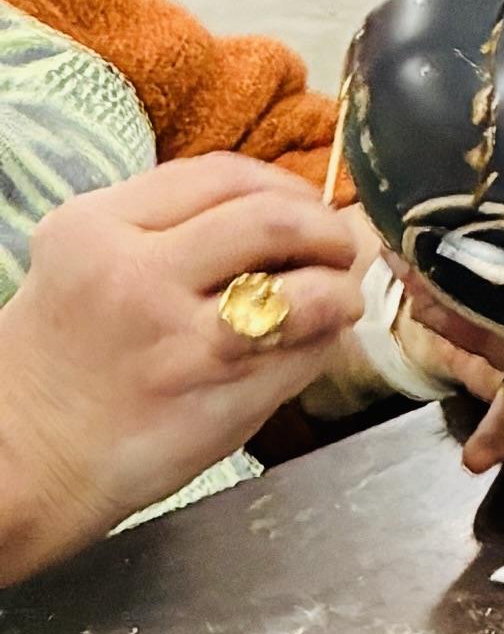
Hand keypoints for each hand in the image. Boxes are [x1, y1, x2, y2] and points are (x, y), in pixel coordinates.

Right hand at [0, 160, 373, 582]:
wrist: (24, 458)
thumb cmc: (62, 362)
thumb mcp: (85, 262)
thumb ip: (166, 227)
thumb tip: (274, 206)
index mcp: (98, 228)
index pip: (222, 174)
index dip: (282, 183)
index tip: (300, 201)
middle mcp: (138, 276)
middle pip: (274, 219)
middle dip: (326, 227)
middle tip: (337, 246)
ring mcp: (184, 341)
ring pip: (308, 288)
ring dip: (341, 288)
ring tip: (337, 296)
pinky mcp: (223, 400)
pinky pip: (308, 354)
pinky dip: (327, 342)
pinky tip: (312, 344)